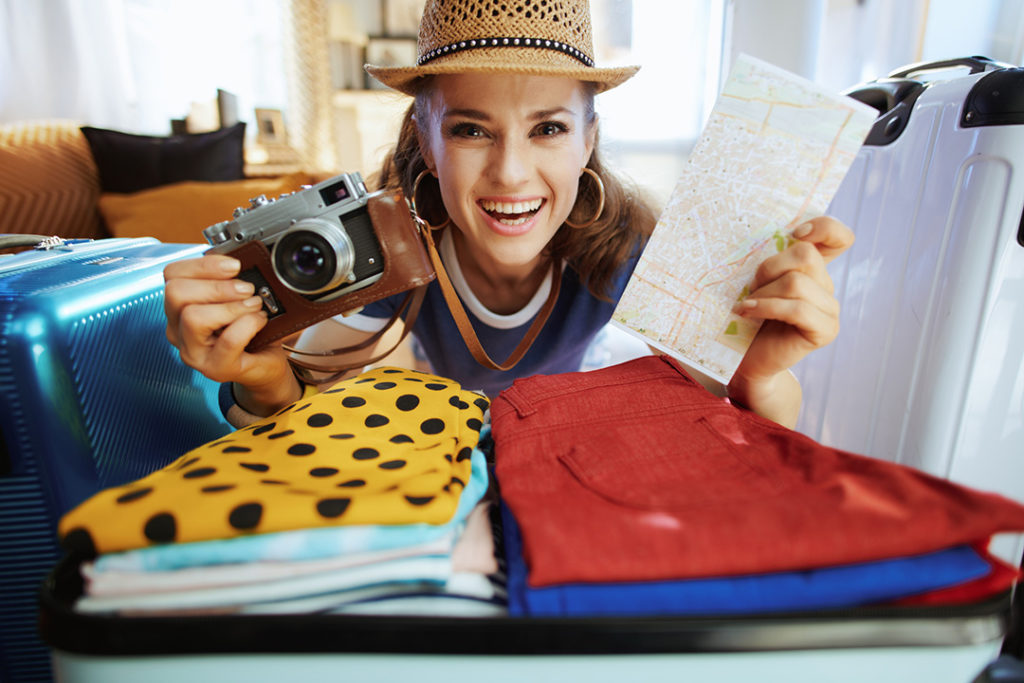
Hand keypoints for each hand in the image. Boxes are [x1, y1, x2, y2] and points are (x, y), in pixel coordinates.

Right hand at [163, 255, 297, 412]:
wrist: (264, 365)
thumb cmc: (249, 331)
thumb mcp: (235, 299)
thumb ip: (228, 281)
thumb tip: (237, 262)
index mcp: (179, 307)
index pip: (172, 274)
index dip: (204, 264)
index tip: (234, 266)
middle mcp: (178, 329)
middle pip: (175, 293)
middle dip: (216, 285)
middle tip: (246, 288)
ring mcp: (193, 352)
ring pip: (193, 317)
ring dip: (231, 306)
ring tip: (253, 306)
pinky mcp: (215, 369)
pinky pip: (228, 340)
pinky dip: (248, 324)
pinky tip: (259, 322)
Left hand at [728, 216, 853, 424]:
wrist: (746, 359)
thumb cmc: (747, 317)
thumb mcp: (756, 282)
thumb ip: (768, 260)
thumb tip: (760, 236)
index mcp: (814, 269)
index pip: (839, 237)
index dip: (822, 227)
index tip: (794, 234)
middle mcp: (827, 286)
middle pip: (807, 255)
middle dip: (770, 267)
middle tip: (750, 285)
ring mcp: (830, 309)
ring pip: (797, 282)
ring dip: (763, 292)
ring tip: (746, 305)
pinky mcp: (824, 331)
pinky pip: (797, 309)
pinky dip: (766, 308)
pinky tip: (746, 312)